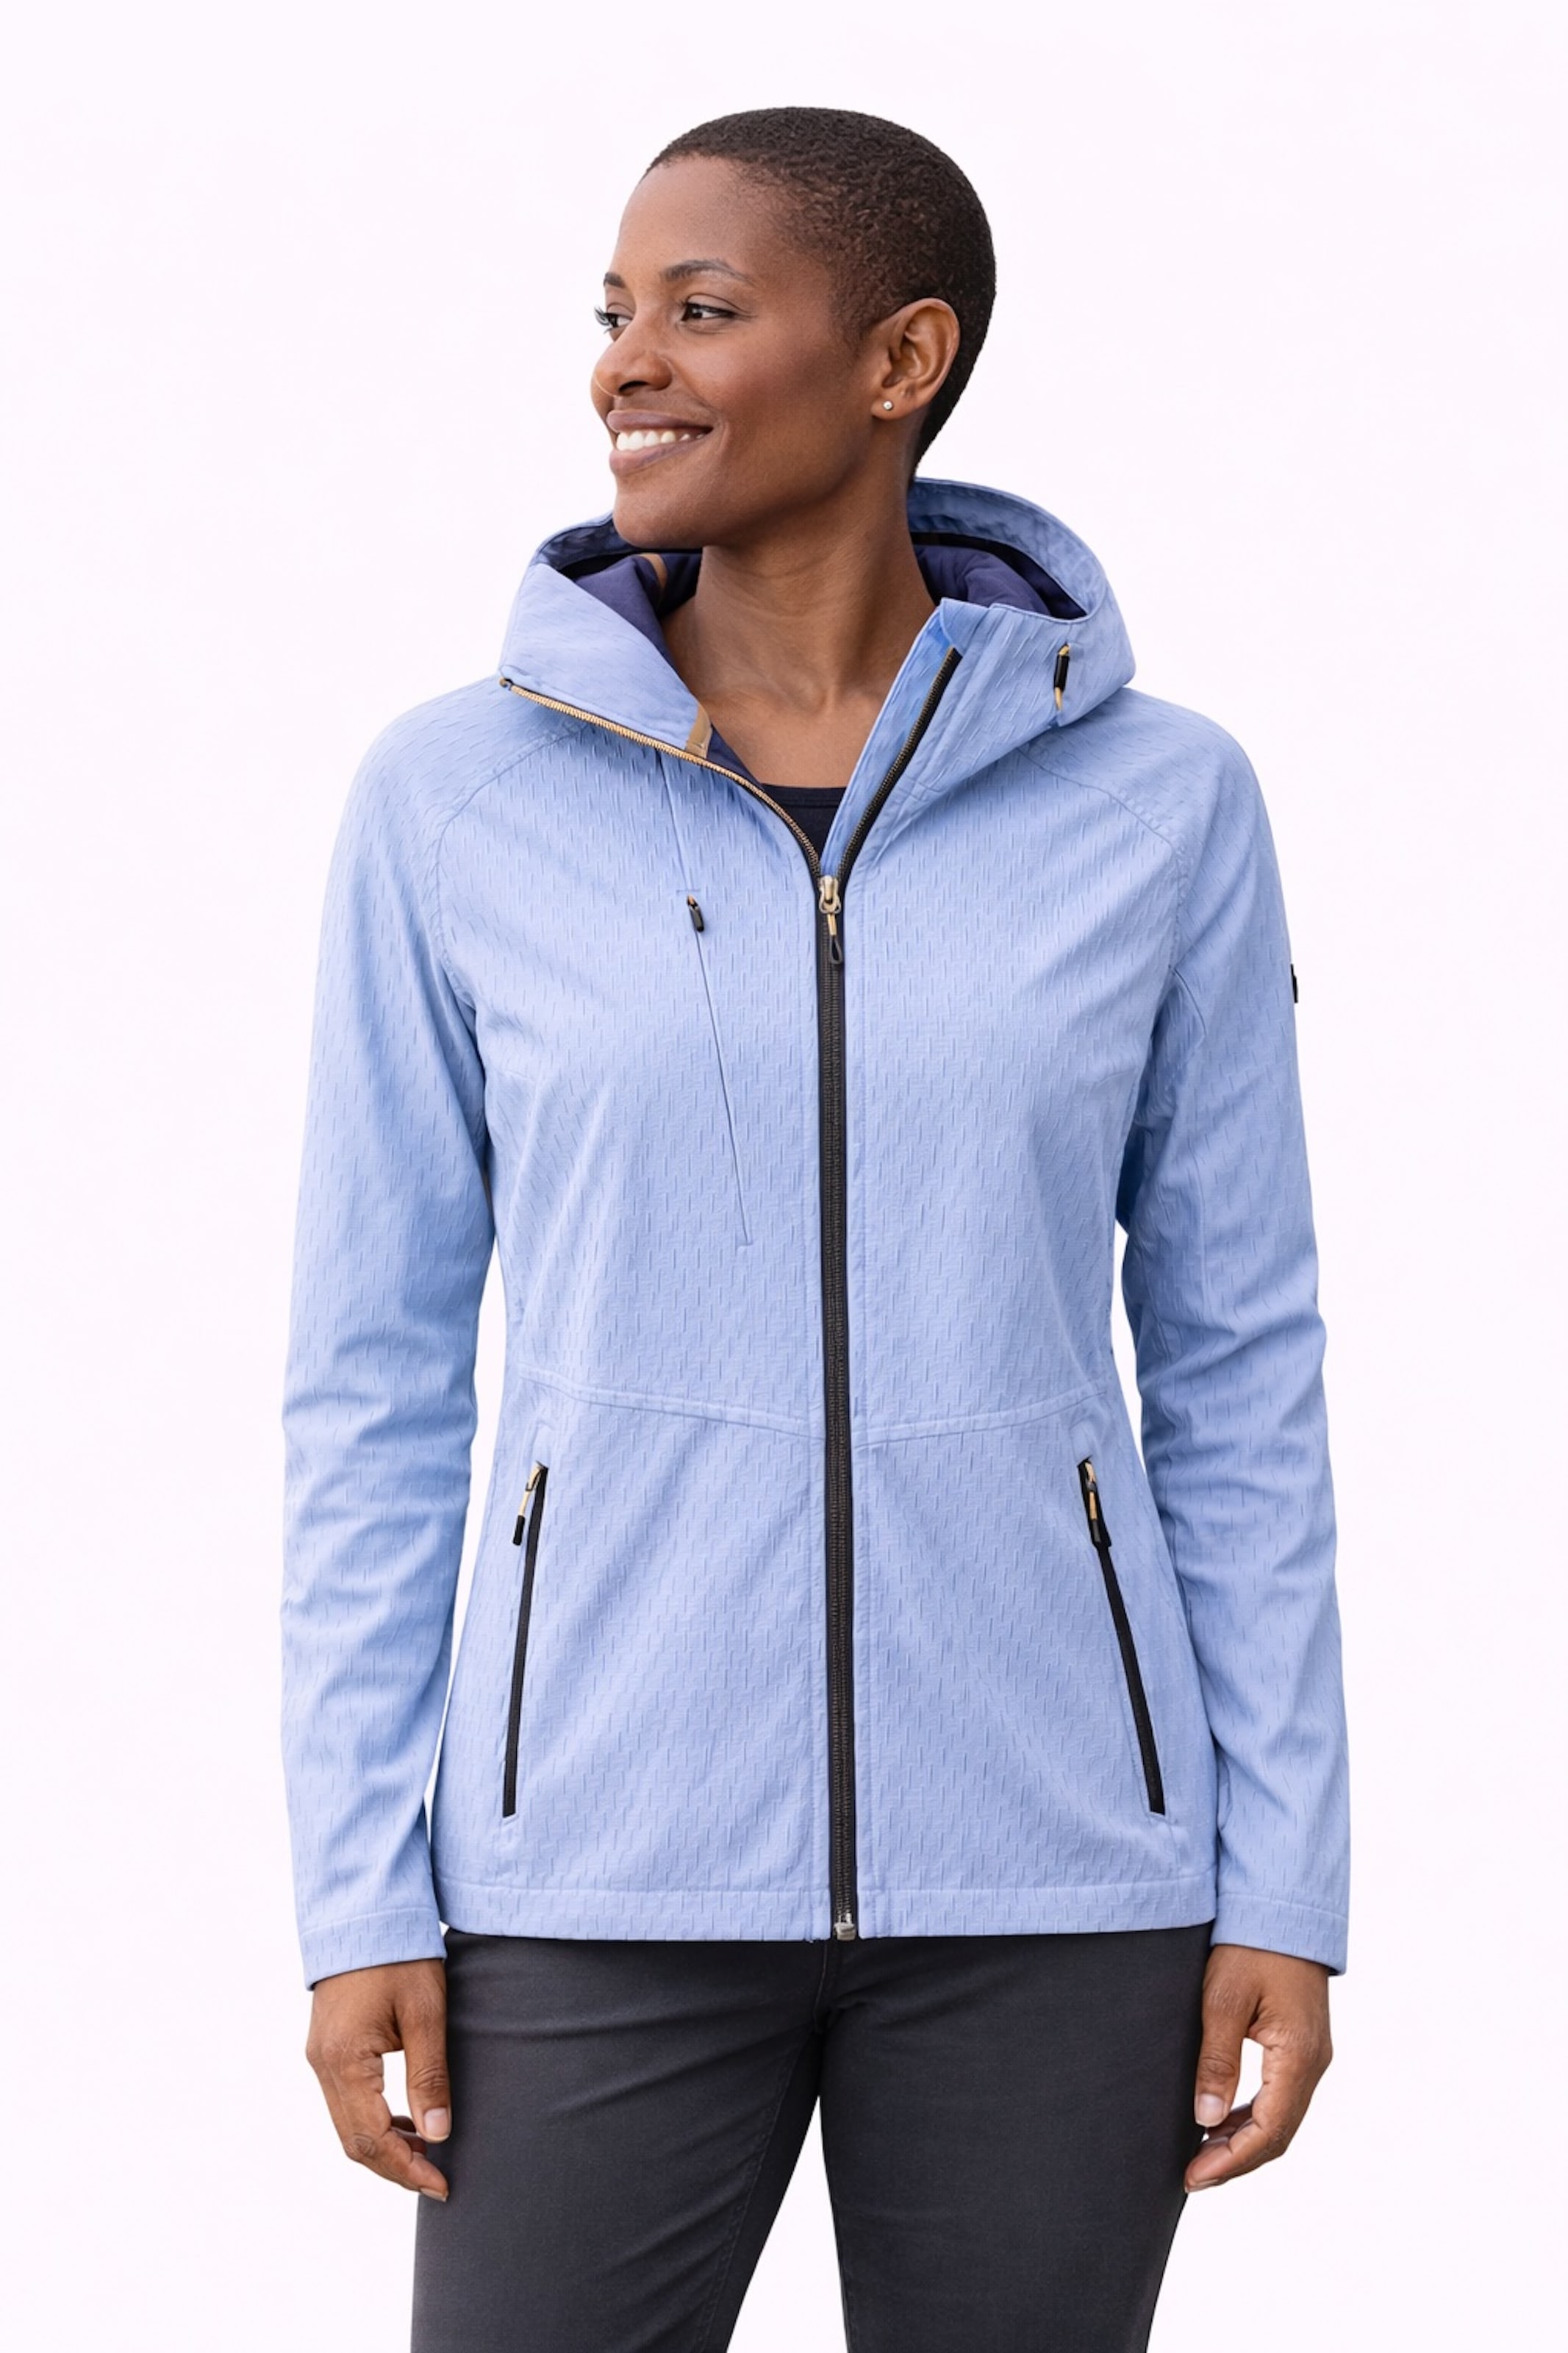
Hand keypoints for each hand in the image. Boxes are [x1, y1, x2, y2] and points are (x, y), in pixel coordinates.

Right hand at [305, 1958, 451, 2198]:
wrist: (365, 1910)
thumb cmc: (401, 1955)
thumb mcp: (425, 2012)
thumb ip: (429, 2076)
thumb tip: (438, 2134)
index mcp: (344, 2060)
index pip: (372, 2138)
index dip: (407, 2169)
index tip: (442, 2186)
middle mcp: (323, 2064)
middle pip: (354, 2141)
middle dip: (396, 2166)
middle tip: (438, 2179)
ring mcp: (320, 2056)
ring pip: (347, 2124)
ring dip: (385, 2145)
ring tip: (429, 2153)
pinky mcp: (327, 2046)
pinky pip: (346, 2101)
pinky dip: (374, 2120)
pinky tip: (406, 2120)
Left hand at [1186, 1942, 1331, 2191]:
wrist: (1283, 1906)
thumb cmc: (1250, 1946)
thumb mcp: (1224, 2000)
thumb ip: (1218, 2060)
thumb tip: (1206, 2118)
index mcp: (1299, 2057)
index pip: (1269, 2130)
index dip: (1231, 2160)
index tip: (1195, 2177)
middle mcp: (1314, 2063)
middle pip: (1278, 2133)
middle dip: (1236, 2159)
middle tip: (1193, 2176)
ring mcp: (1312, 2055)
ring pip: (1281, 2117)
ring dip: (1243, 2141)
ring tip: (1201, 2155)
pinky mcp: (1303, 2045)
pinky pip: (1281, 2096)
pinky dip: (1253, 2116)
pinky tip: (1222, 2119)